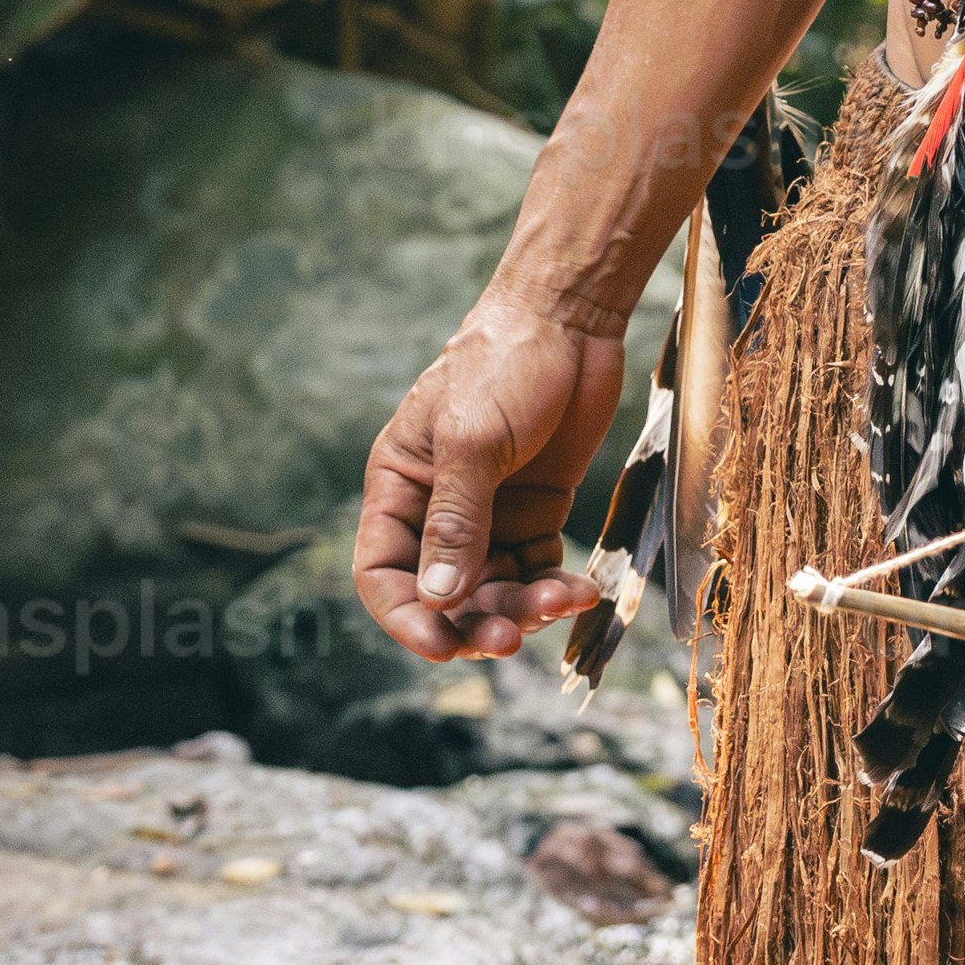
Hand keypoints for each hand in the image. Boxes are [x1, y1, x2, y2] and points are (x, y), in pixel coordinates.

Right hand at [355, 297, 635, 662]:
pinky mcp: (535, 511)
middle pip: (442, 594)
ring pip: (493, 589)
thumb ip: (455, 522)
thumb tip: (437, 599)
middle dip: (473, 620)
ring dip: (521, 607)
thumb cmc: (504, 361)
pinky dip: (555, 587)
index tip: (441, 646)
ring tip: (560, 600)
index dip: (405, 617)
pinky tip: (581, 590)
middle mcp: (438, 508)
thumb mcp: (471, 441)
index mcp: (399, 486)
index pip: (383, 572)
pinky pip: (537, 569)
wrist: (570, 318)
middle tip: (510, 635)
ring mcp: (489, 513)